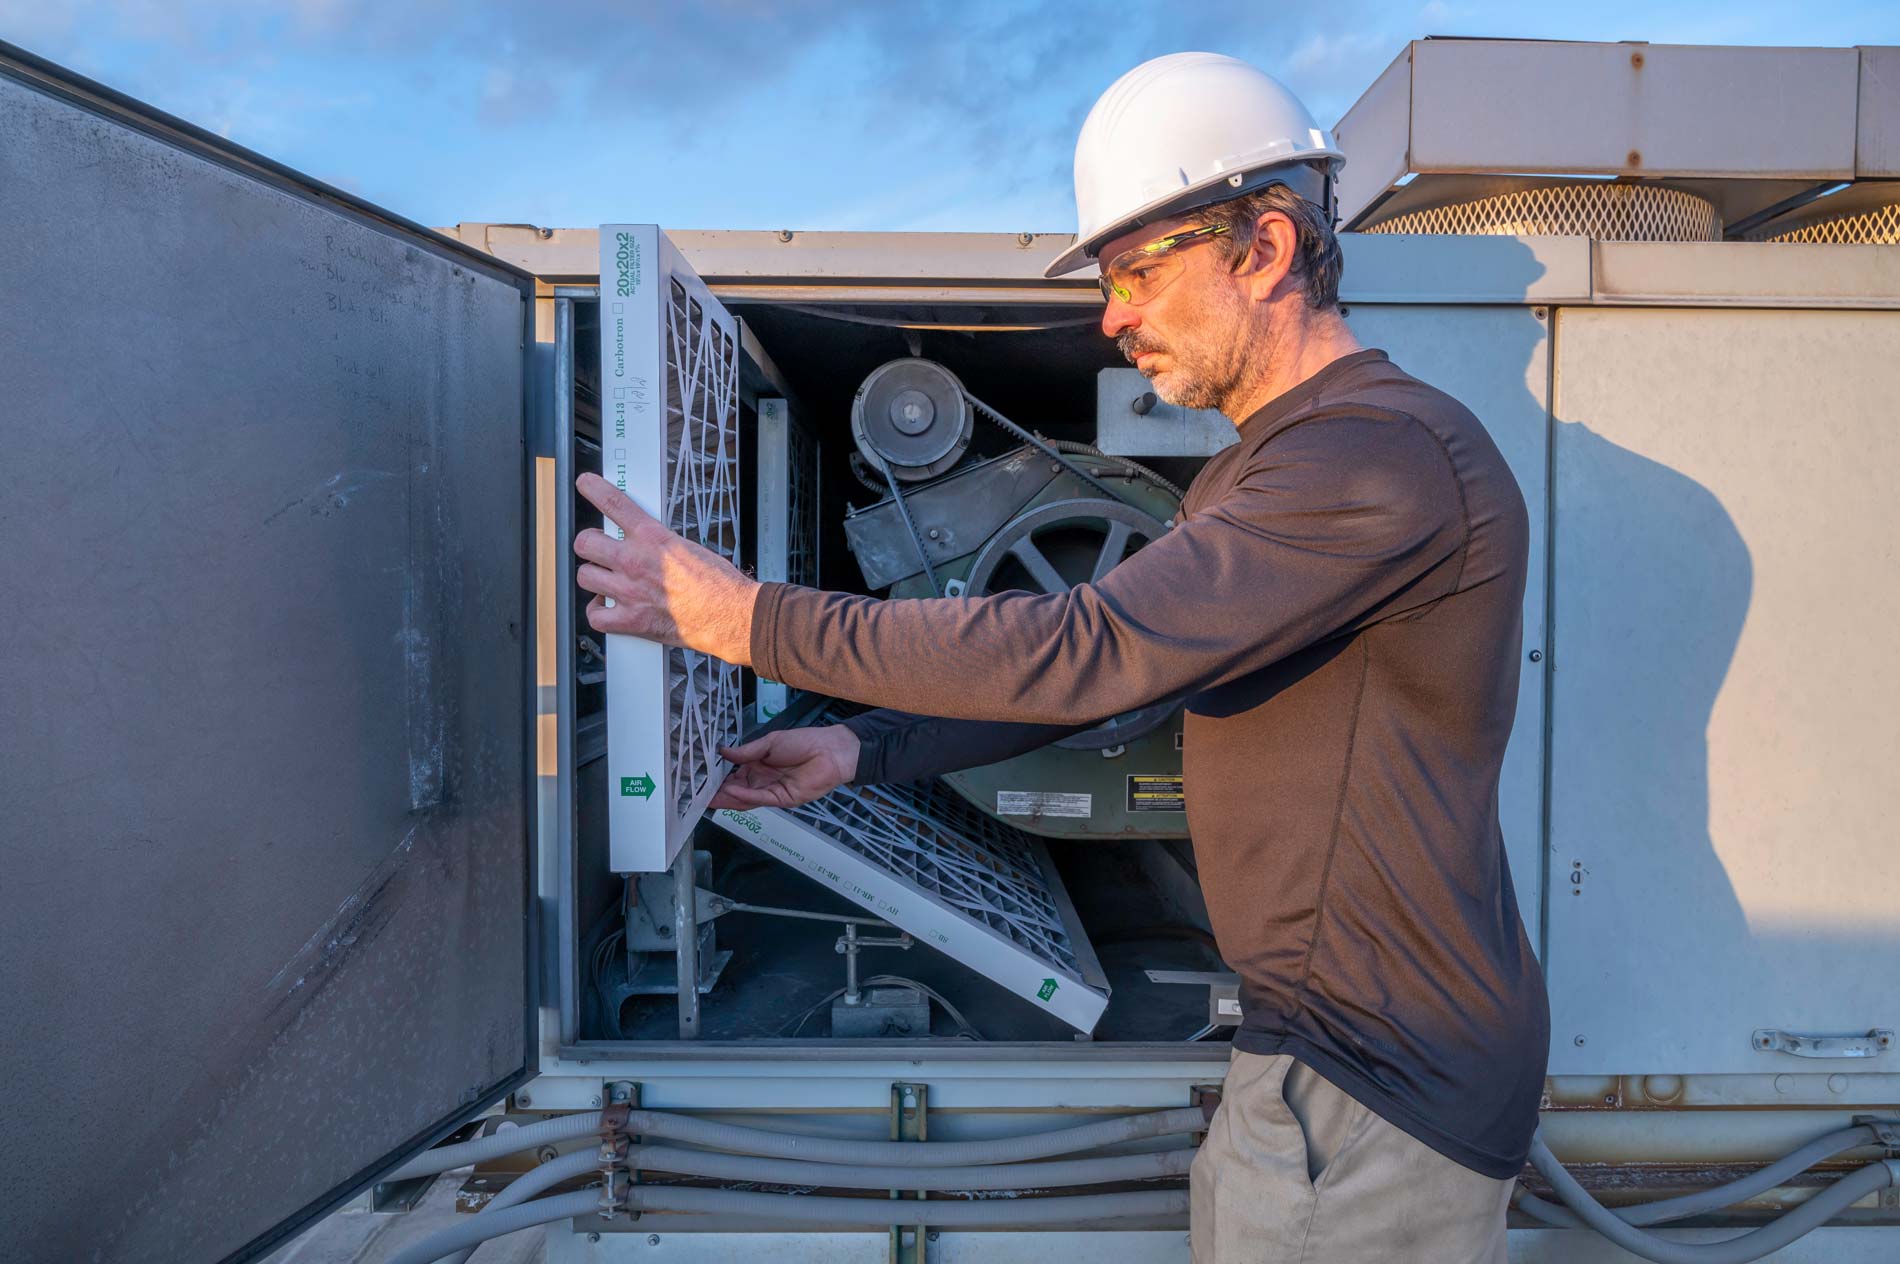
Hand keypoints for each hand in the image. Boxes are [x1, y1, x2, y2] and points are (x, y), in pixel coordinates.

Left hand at [572, 472, 758, 665]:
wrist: (728, 614)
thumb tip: (650, 543)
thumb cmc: (719, 584)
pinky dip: (598, 612)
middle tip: (599, 547)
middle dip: (590, 544)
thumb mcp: (690, 546)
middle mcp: (634, 562)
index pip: (613, 502)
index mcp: (652, 538)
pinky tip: (606, 607)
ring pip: (585, 576)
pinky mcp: (631, 620)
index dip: (593, 489)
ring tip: (604, 578)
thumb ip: (661, 544)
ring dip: (593, 576)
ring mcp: (629, 591)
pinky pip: (595, 616)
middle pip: (585, 543)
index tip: (586, 484)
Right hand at [708, 725, 860, 810]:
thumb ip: (746, 751)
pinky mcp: (782, 799)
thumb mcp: (770, 743)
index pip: (733, 776)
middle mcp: (762, 780)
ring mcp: (771, 791)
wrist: (830, 750)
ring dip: (726, 799)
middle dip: (717, 792)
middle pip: (736, 790)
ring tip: (706, 797)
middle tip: (696, 794)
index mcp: (758, 765)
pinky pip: (759, 799)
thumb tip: (722, 751)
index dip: (718, 778)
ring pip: (744, 798)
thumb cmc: (803, 742)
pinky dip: (743, 796)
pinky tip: (729, 791)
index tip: (700, 778)